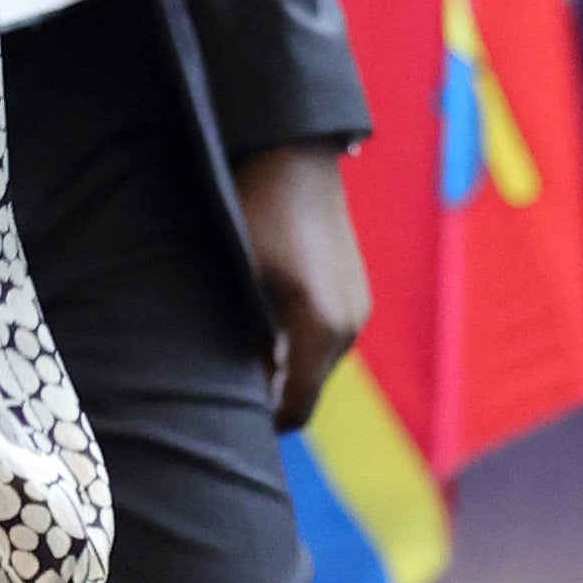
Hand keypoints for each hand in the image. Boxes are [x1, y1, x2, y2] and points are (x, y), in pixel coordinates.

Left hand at [234, 144, 371, 431]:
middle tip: (226, 394)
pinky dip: (299, 349)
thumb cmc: (254, 212)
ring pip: (317, 368)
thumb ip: (242, 340)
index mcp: (319, 327)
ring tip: (242, 355)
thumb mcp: (239, 280)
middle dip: (272, 398)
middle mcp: (347, 327)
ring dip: (285, 371)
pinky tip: (265, 327)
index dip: (263, 425)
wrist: (295, 156)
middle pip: (308, 392)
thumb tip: (235, 388)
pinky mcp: (356, 297)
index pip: (295, 407)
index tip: (230, 426)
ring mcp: (357, 312)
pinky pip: (327, 343)